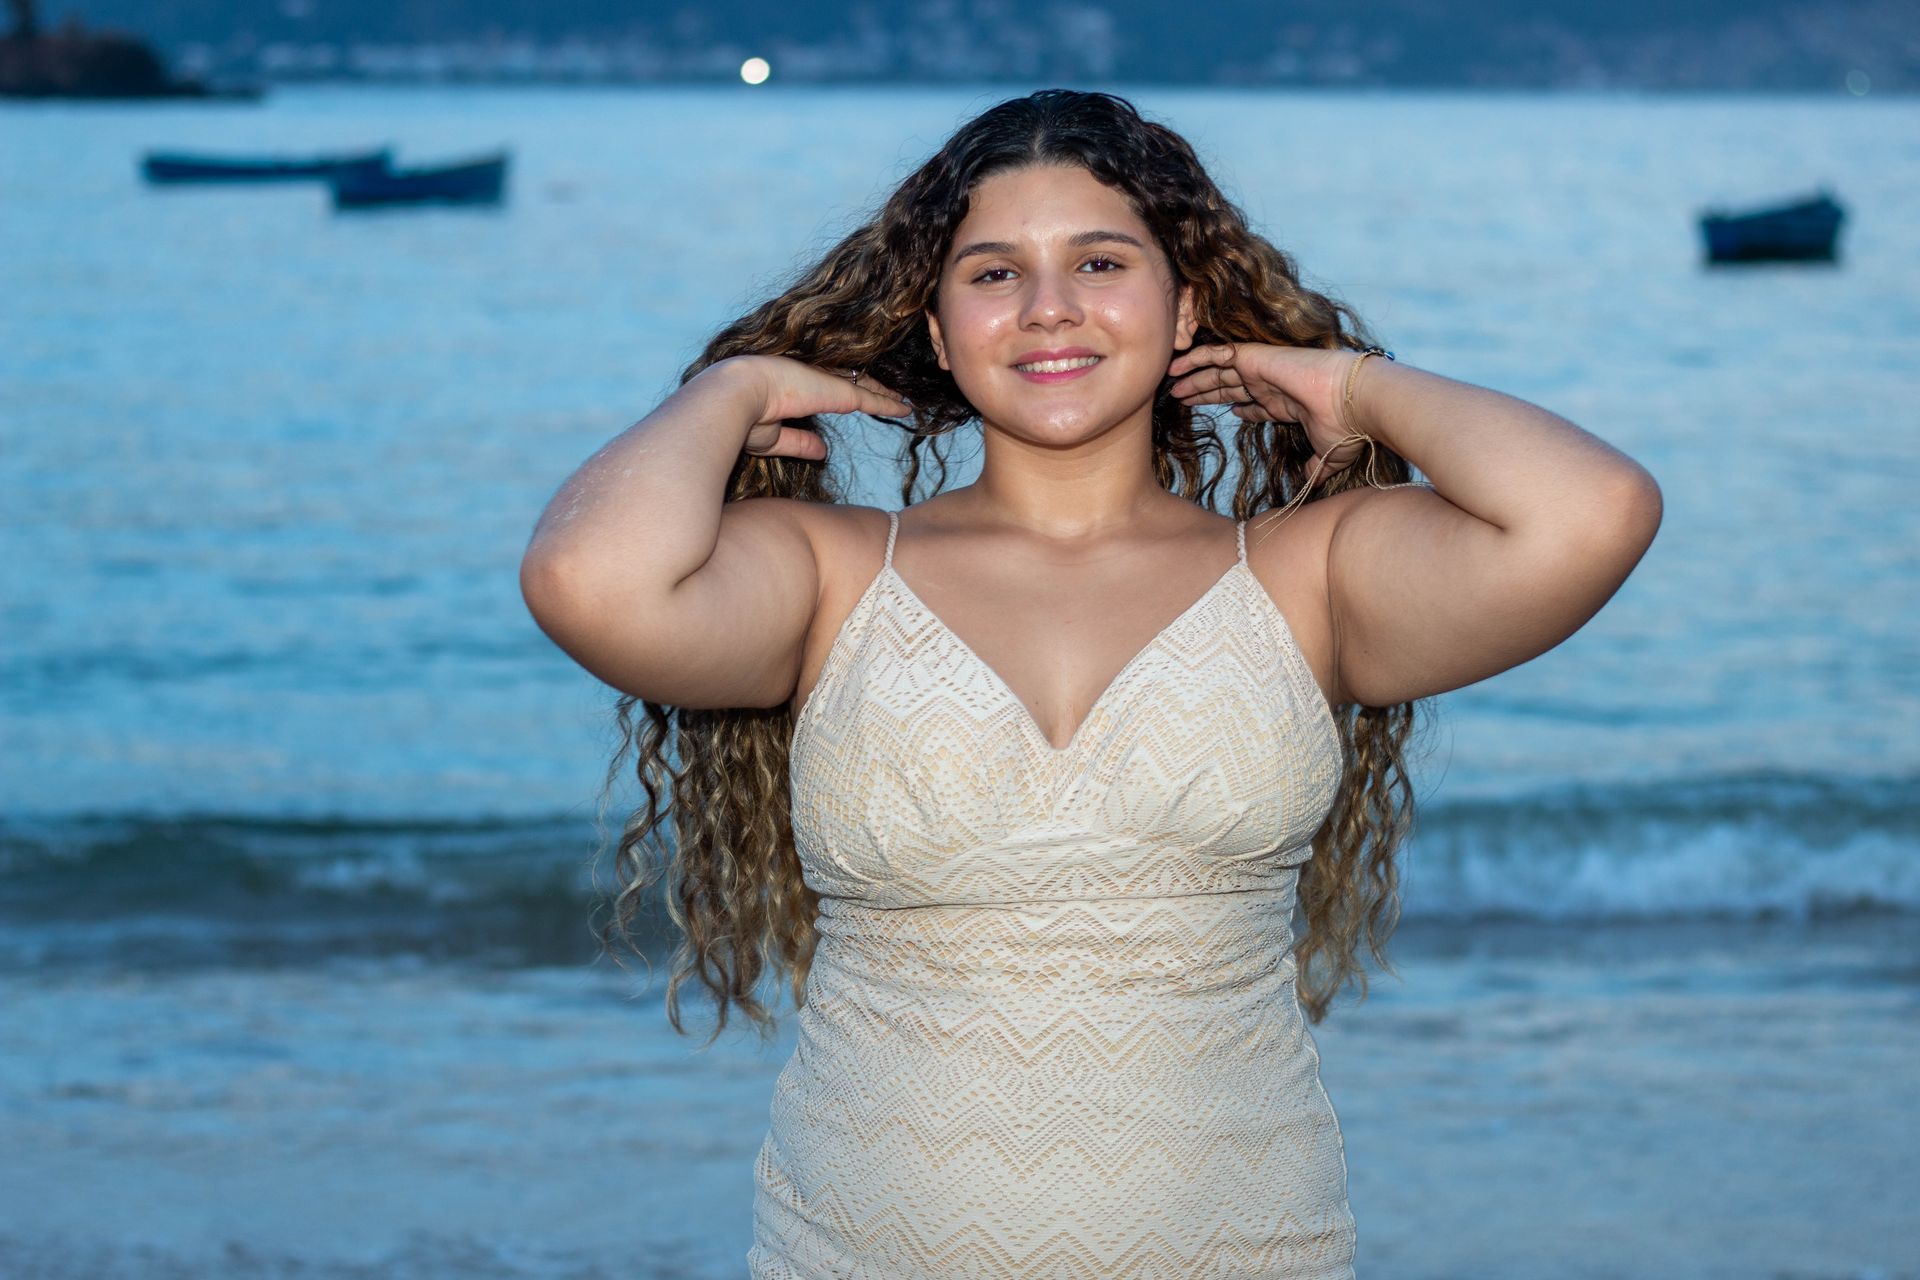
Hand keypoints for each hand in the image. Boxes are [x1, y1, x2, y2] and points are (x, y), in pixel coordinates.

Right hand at [710, 355, 912, 460]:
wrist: (736, 397)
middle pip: (851, 381)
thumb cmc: (744, 419)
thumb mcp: (776, 438)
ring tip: (903, 400)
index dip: (844, 391)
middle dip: (870, 387)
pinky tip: (905, 409)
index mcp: (796, 387)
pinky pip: (871, 400)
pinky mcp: (839, 393)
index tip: (858, 397)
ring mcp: (828, 383)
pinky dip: (889, 405)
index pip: (827, 387)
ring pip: (865, 387)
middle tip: (889, 394)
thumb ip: (801, 443)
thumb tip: (823, 452)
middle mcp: (814, 379)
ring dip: (886, 394)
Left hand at [1167, 343, 1371, 475]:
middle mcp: (1271, 386)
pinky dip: (1195, 357)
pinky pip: (1217, 354)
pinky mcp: (1254, 358)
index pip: (1256, 404)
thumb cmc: (1346, 427)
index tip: (1227, 411)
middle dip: (1206, 392)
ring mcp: (1261, 370)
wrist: (1353, 400)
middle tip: (1183, 398)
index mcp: (1285, 405)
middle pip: (1230, 387)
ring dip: (1195, 378)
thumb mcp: (1328, 456)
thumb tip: (1312, 480)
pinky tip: (1177, 366)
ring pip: (1219, 371)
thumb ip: (1315, 468)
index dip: (1239, 406)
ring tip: (1172, 384)